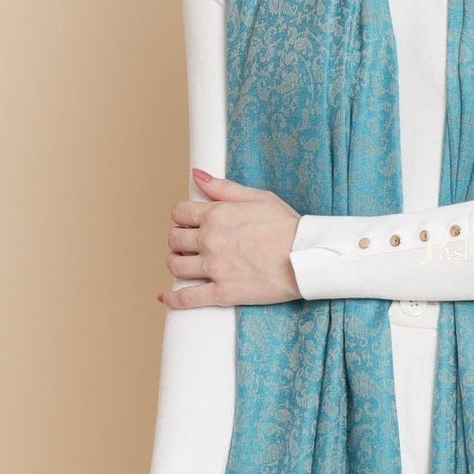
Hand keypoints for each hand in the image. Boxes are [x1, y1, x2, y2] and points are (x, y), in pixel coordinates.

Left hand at [159, 167, 301, 308]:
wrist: (306, 258)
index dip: (182, 218)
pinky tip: (167, 297)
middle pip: (174, 240)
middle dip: (179, 241)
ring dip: (177, 264)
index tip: (190, 224)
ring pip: (175, 267)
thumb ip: (223, 187)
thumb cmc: (287, 227)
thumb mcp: (257, 197)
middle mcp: (210, 240)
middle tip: (190, 245)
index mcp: (216, 215)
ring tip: (187, 264)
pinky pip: (186, 298)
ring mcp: (214, 268)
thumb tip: (197, 174)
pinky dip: (173, 299)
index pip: (178, 213)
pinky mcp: (222, 293)